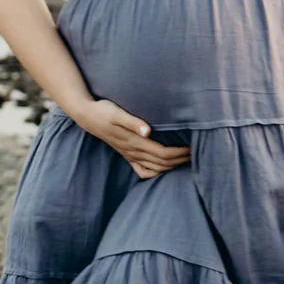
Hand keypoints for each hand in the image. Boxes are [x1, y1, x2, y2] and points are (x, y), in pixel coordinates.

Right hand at [76, 98, 192, 180]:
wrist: (87, 116)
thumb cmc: (104, 110)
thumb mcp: (117, 113)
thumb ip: (133, 122)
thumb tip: (148, 131)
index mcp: (134, 142)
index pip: (163, 153)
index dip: (179, 153)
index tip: (192, 147)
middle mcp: (133, 152)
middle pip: (162, 163)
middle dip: (180, 160)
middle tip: (196, 153)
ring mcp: (129, 155)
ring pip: (155, 168)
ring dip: (172, 166)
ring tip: (186, 160)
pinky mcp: (126, 154)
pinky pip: (143, 171)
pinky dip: (156, 173)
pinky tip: (164, 169)